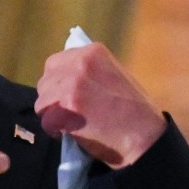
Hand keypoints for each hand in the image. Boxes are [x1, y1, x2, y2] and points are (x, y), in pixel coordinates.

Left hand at [35, 43, 165, 169]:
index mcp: (92, 51)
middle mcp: (80, 62)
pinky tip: (69, 133)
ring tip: (70, 123)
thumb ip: (89, 71)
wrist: (146, 137)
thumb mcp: (113, 74)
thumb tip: (63, 75)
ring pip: (42, 101)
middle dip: (52, 98)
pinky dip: (53, 130)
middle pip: (45, 81)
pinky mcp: (67, 107)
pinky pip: (45, 120)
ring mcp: (72, 84)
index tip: (67, 96)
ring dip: (51, 115)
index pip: (55, 63)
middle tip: (67, 112)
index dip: (58, 83)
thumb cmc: (133, 110)